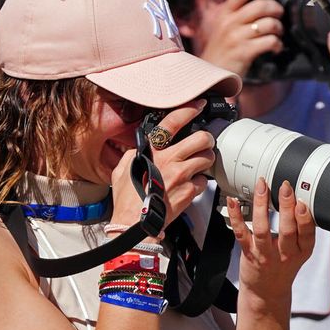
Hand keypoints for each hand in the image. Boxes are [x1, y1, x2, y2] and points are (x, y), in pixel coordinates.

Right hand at [108, 103, 215, 228]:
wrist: (134, 224)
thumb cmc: (127, 199)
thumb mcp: (122, 170)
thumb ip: (134, 154)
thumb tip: (140, 148)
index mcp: (152, 151)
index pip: (173, 122)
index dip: (189, 110)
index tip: (199, 105)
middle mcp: (169, 160)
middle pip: (201, 138)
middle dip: (206, 139)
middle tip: (204, 143)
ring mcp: (181, 176)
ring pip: (207, 158)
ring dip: (206, 160)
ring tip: (199, 164)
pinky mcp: (189, 192)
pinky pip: (204, 182)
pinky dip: (200, 183)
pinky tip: (191, 186)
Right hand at [190, 0, 284, 79]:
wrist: (210, 75)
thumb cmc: (221, 51)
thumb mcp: (222, 27)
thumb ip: (236, 15)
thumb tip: (260, 3)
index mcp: (224, 14)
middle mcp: (229, 23)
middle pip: (260, 5)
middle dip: (276, 8)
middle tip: (279, 14)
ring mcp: (236, 38)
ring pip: (268, 23)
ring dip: (279, 27)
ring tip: (278, 33)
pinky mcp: (244, 52)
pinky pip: (270, 41)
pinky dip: (277, 44)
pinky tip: (276, 47)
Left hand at [225, 179, 315, 300]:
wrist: (266, 292)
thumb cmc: (283, 267)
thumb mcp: (301, 251)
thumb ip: (303, 230)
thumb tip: (304, 199)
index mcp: (302, 251)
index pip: (307, 234)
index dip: (305, 218)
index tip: (302, 202)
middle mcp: (284, 253)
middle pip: (287, 229)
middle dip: (286, 207)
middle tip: (285, 187)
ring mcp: (265, 254)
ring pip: (262, 229)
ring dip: (262, 206)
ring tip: (262, 187)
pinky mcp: (248, 253)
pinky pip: (241, 232)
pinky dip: (236, 215)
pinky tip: (234, 201)